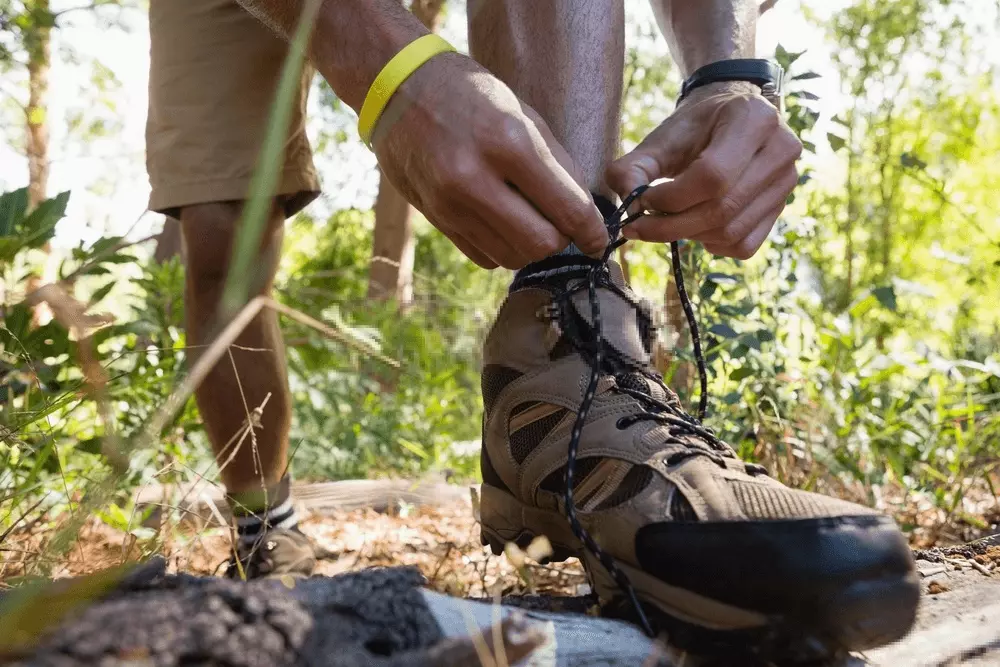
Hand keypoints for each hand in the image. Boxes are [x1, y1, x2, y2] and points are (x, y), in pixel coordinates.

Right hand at [372, 53, 607, 268]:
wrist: (399, 87)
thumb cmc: (470, 94)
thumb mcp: (523, 114)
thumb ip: (557, 165)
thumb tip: (586, 213)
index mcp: (509, 143)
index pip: (567, 209)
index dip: (592, 233)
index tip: (599, 240)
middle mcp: (476, 178)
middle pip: (540, 243)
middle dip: (561, 240)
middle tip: (562, 225)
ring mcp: (450, 203)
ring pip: (512, 256)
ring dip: (530, 246)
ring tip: (530, 219)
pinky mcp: (435, 218)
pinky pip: (483, 257)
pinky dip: (502, 248)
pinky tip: (502, 222)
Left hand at [606, 81, 801, 258]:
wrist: (730, 120)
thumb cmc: (694, 128)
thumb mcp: (661, 137)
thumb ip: (634, 166)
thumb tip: (627, 206)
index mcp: (754, 118)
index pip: (712, 176)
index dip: (671, 198)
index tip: (642, 201)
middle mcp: (781, 149)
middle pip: (722, 209)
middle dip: (672, 225)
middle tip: (641, 226)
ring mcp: (787, 182)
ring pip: (731, 231)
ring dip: (689, 235)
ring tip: (667, 220)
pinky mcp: (781, 208)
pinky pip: (743, 245)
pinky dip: (712, 245)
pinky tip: (695, 226)